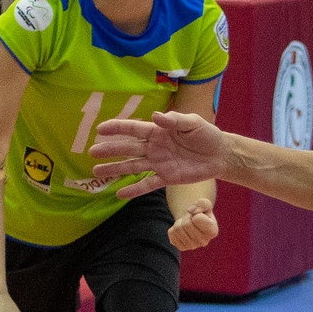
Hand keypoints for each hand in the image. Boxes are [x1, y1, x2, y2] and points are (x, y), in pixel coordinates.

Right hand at [89, 109, 228, 197]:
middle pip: (128, 148)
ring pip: (133, 167)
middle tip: (91, 152)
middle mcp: (155, 147)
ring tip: (96, 172)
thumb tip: (156, 117)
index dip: (117, 128)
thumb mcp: (193, 123)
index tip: (99, 129)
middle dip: (110, 150)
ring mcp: (159, 163)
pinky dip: (134, 190)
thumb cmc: (207, 134)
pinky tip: (119, 194)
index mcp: (159, 131)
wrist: (221, 154)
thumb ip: (175, 120)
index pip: (133, 129)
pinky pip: (147, 185)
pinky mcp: (167, 178)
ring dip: (115, 170)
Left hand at [169, 198, 218, 249]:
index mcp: (212, 231)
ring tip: (186, 224)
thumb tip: (190, 210)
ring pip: (178, 229)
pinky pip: (171, 234)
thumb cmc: (201, 212)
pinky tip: (182, 230)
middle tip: (190, 218)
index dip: (196, 212)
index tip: (199, 215)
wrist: (193, 222)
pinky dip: (174, 228)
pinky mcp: (181, 247)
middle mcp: (204, 242)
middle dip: (186, 217)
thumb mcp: (205, 203)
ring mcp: (192, 246)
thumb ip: (202, 203)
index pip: (197, 219)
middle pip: (187, 224)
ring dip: (180, 222)